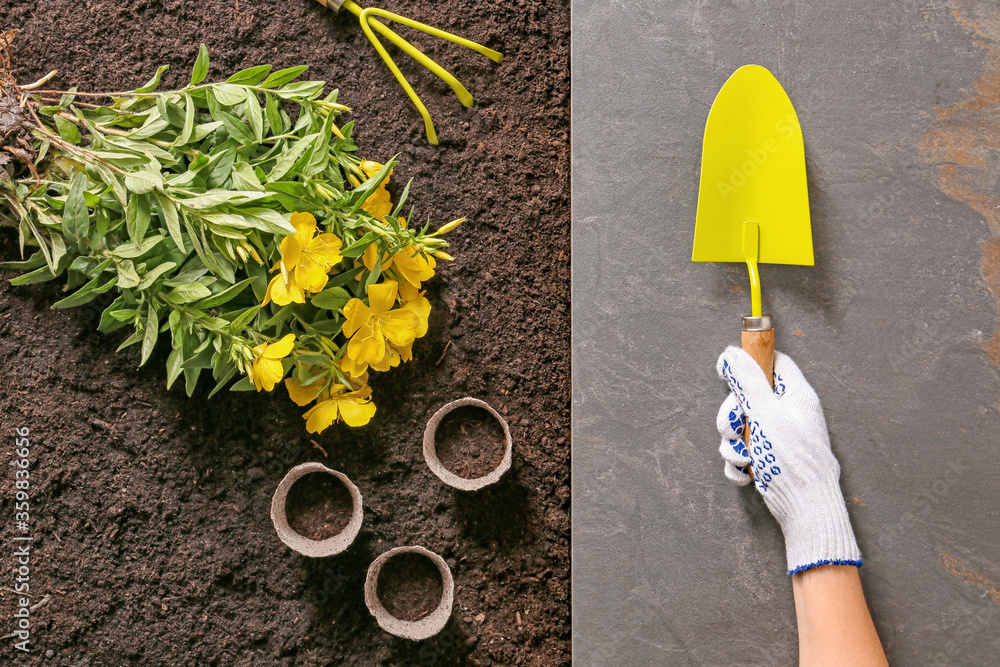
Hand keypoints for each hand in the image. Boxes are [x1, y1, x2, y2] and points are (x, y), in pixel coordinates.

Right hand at [715, 346, 861, 573]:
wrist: (804, 507)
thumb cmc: (794, 460)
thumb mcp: (766, 413)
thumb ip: (747, 382)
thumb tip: (731, 353)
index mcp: (795, 396)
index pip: (773, 363)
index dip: (749, 362)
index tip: (728, 370)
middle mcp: (785, 414)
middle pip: (746, 397)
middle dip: (731, 415)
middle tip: (733, 428)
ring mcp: (775, 437)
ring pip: (738, 426)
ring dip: (733, 444)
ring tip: (746, 456)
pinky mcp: (765, 458)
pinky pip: (740, 451)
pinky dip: (738, 462)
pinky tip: (747, 471)